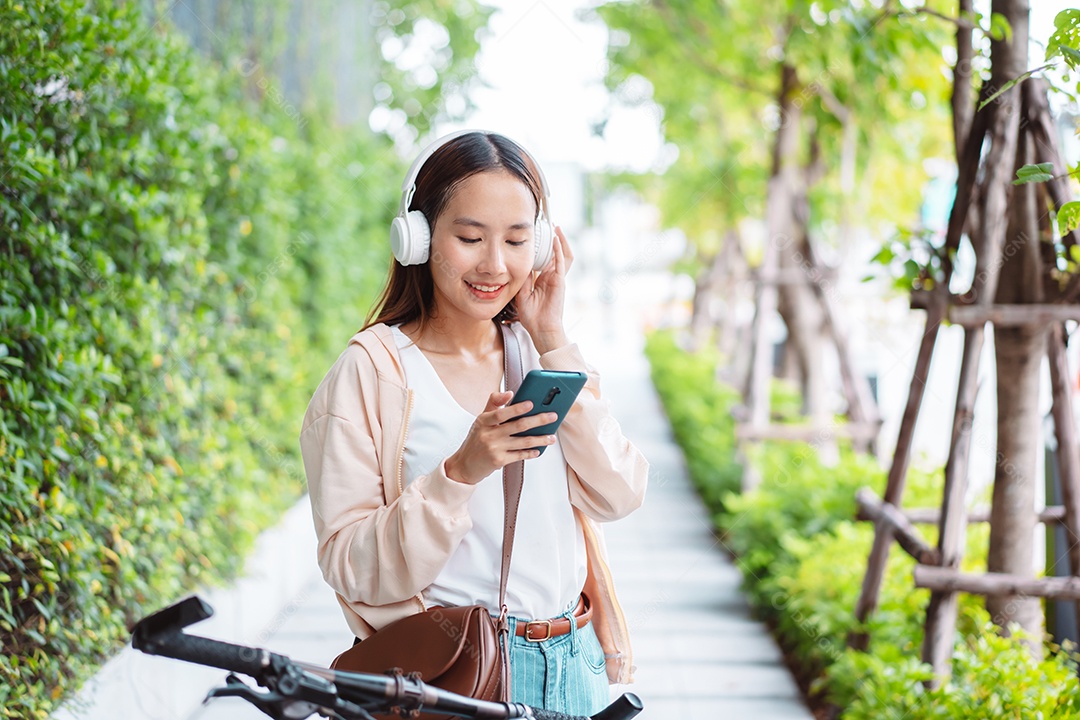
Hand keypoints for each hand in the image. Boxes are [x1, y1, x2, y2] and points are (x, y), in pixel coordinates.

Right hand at [444, 391, 558, 484]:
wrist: (465, 465)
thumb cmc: (476, 441)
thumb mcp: (480, 421)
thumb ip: (494, 404)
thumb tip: (508, 393)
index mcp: (483, 421)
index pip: (501, 413)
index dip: (516, 408)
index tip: (531, 403)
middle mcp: (489, 434)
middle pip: (518, 425)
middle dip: (538, 420)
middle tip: (552, 416)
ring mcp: (494, 448)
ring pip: (523, 441)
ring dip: (540, 439)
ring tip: (551, 437)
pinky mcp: (499, 461)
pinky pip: (520, 455)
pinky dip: (531, 453)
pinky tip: (538, 450)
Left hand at [516, 227, 572, 353]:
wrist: (542, 329)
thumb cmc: (532, 316)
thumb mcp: (522, 293)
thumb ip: (524, 278)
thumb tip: (520, 263)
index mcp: (543, 280)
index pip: (545, 259)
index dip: (542, 247)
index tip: (536, 235)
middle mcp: (552, 277)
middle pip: (556, 254)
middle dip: (554, 240)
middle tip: (548, 225)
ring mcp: (557, 278)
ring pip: (563, 255)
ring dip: (560, 241)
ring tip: (556, 227)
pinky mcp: (560, 281)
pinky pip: (560, 262)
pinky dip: (559, 249)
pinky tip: (556, 239)